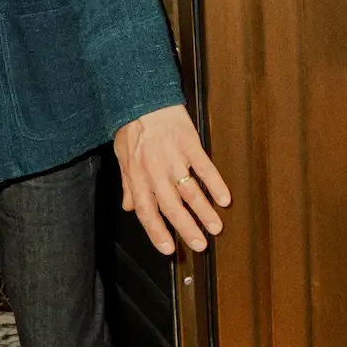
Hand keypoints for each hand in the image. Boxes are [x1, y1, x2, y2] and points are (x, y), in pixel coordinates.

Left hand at [113, 104, 230, 255]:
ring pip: (189, 190)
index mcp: (137, 175)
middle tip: (199, 245)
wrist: (143, 97)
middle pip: (170, 206)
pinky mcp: (189, 143)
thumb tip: (129, 208)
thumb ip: (127, 184)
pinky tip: (224, 198)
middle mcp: (154, 170)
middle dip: (185, 228)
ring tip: (215, 228)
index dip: (156, 232)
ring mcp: (173, 157)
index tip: (168, 249)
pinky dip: (215, 183)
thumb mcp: (122, 156)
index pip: (146, 211)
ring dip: (203, 211)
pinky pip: (204, 167)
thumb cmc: (132, 126)